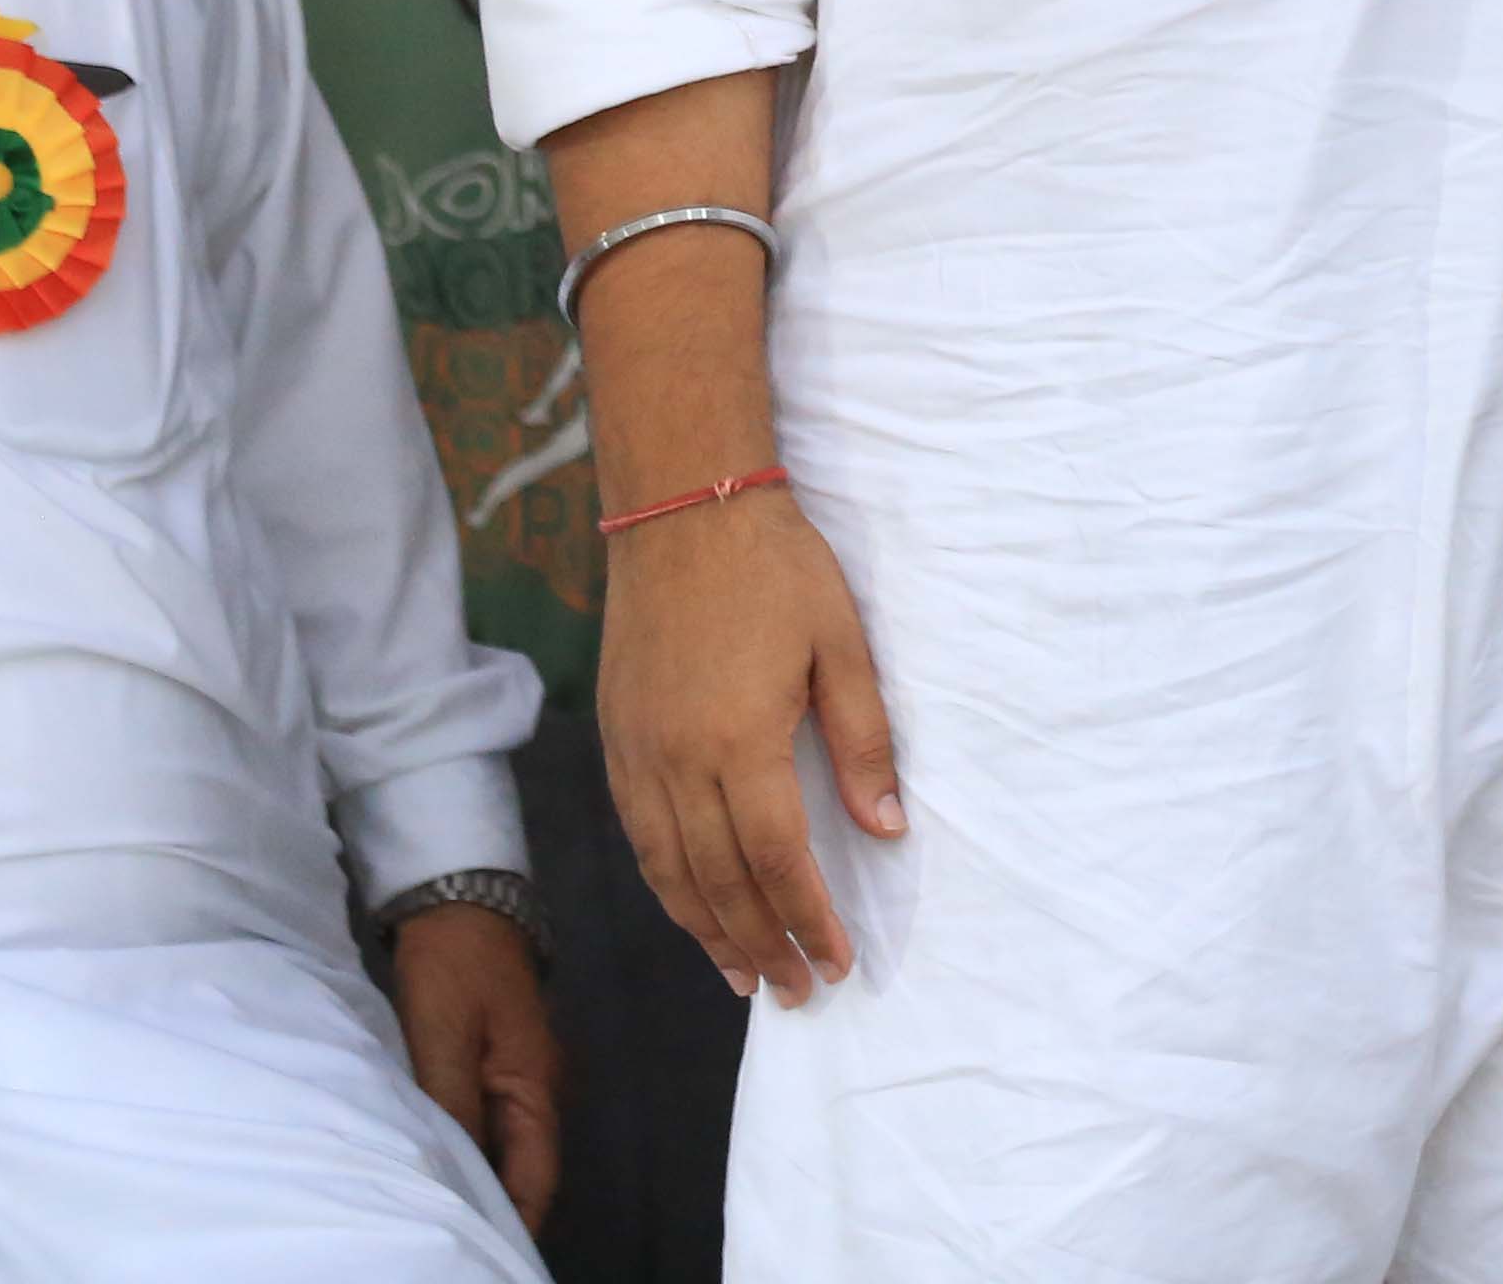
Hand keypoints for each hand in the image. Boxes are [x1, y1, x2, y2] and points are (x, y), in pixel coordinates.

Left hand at [386, 903, 562, 1229]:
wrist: (456, 893)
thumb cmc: (453, 967)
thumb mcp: (444, 1038)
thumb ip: (452, 1108)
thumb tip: (454, 1178)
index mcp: (535, 1089)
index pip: (536, 1178)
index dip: (517, 1223)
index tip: (487, 1254)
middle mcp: (535, 1088)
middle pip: (523, 1168)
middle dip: (496, 1208)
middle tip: (457, 1240)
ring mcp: (513, 1072)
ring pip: (501, 1145)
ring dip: (476, 1178)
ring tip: (440, 1213)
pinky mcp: (488, 1057)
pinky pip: (482, 1120)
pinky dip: (463, 1146)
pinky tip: (433, 1161)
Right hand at [601, 487, 902, 1008]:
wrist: (682, 509)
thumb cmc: (776, 569)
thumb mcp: (843, 647)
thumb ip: (864, 744)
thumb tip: (886, 830)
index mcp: (741, 742)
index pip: (778, 861)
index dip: (808, 921)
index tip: (836, 963)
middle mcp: (679, 762)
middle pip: (720, 882)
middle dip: (761, 945)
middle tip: (795, 992)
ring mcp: (638, 753)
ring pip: (669, 871)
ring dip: (707, 931)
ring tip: (742, 974)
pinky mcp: (616, 738)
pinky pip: (639, 836)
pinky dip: (666, 886)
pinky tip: (691, 906)